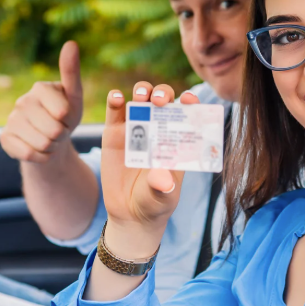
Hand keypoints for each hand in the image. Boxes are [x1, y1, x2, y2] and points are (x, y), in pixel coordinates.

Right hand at [0, 41, 83, 162]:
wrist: (51, 139)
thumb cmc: (66, 114)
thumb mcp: (75, 96)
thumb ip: (72, 72)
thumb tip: (71, 42)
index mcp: (40, 88)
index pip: (63, 112)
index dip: (69, 119)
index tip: (66, 115)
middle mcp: (22, 101)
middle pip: (54, 130)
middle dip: (62, 135)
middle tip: (58, 129)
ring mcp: (11, 120)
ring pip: (42, 144)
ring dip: (52, 146)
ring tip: (50, 138)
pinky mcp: (4, 138)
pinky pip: (29, 154)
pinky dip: (41, 156)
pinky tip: (38, 148)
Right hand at [98, 83, 199, 255]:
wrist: (130, 214)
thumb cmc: (155, 203)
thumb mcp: (163, 197)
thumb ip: (163, 187)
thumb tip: (161, 178)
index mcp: (178, 139)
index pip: (188, 114)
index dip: (190, 103)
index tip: (190, 100)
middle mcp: (159, 129)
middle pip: (164, 100)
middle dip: (163, 94)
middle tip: (159, 100)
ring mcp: (136, 128)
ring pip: (141, 100)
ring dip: (142, 91)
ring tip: (141, 97)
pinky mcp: (114, 134)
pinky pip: (115, 112)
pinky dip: (115, 100)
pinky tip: (116, 97)